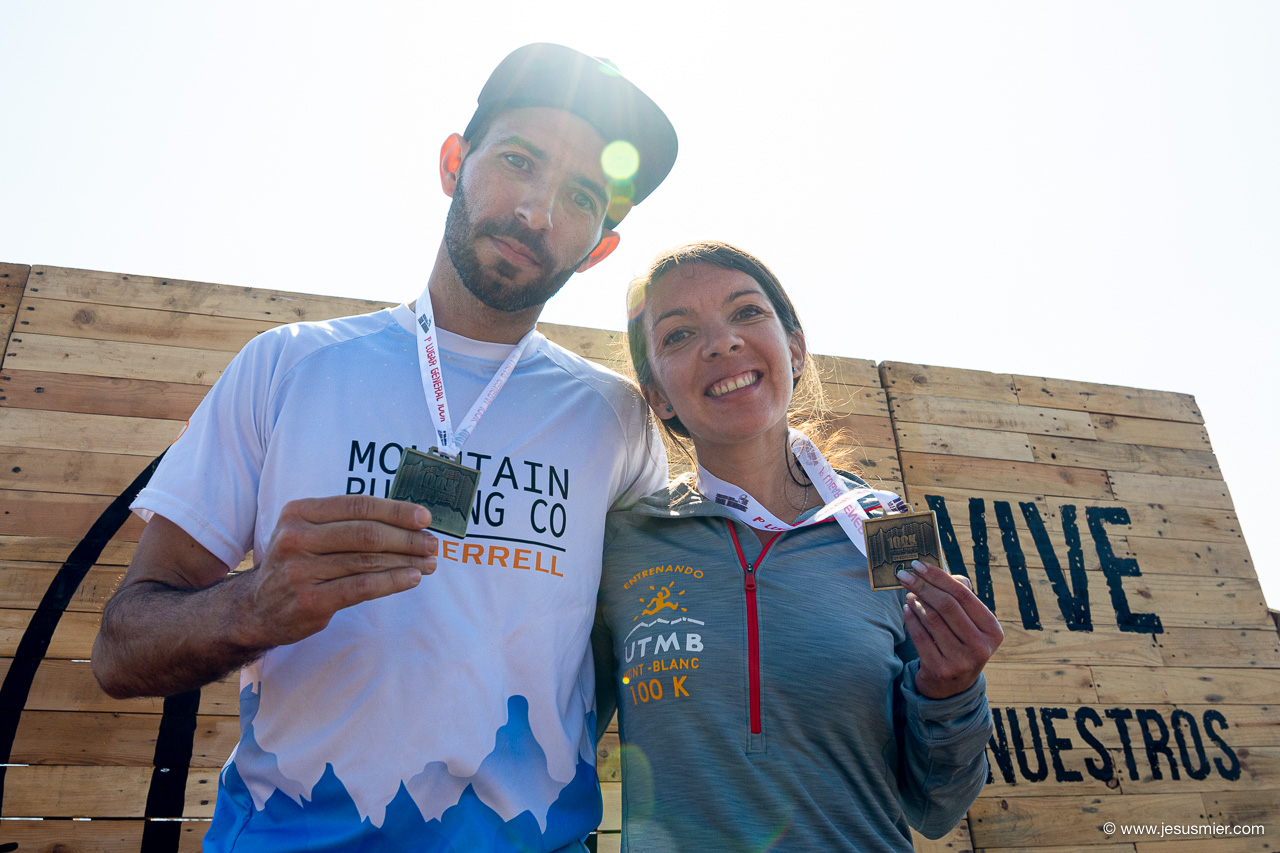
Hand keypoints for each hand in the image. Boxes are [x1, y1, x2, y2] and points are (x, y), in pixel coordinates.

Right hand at [245, 495, 437, 646]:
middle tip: (432, 544)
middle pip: (366, 533)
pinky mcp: (309, 600)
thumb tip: (407, 520)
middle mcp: (296, 537)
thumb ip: (346, 522)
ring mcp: (300, 570)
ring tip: (429, 563)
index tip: (425, 517)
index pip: (358, 505)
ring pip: (367, 560)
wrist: (256, 608)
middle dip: (407, 538)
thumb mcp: (308, 532)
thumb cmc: (297, 563)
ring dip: (406, 561)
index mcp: (299, 512)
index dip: (396, 510)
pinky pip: (361, 587)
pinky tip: (412, 578)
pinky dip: (392, 581)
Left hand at [897, 560, 1002, 698]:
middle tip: (904, 574)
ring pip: (932, 619)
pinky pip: (919, 636)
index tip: (918, 564)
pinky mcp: (940, 669)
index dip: (939, 577)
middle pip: (947, 605)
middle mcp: (980, 647)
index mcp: (992, 630)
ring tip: (909, 593)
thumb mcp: (970, 623)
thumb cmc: (960, 642)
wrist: (952, 686)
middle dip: (922, 585)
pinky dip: (910, 618)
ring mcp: (961, 661)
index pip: (963, 595)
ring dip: (915, 601)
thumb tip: (936, 571)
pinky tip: (907, 609)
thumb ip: (959, 595)